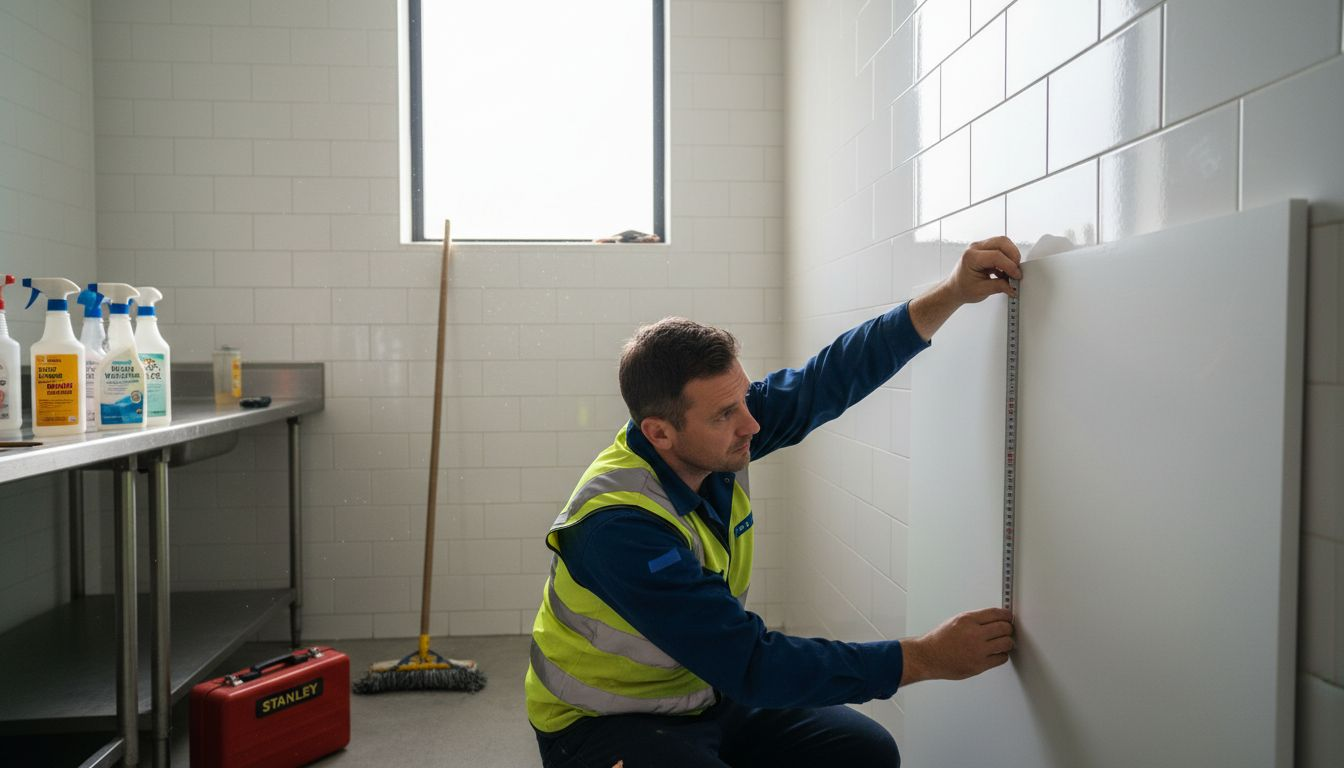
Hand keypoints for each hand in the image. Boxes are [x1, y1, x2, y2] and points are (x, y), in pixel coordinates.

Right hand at [899, 607, 1013, 684]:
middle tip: (1007, 630)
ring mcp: (977, 651)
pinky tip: (996, 653)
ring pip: (1006, 643)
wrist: (928, 657)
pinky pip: (1001, 658)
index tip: (1008, 617)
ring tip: (1003, 642)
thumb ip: (976, 620)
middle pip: (1004, 628)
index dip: (1006, 615)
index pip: (996, 613)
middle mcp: (973, 634)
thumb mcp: (956, 621)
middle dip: (1008, 628)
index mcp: (967, 620)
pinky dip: (1002, 655)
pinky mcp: (979, 665)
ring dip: (1007, 642)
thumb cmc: (940, 640)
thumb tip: (995, 619)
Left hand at [947, 236, 1022, 303]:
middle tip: (1016, 270)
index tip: (1016, 276)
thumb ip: (999, 287)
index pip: (996, 256)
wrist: (955, 288)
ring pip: (1003, 242)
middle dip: (1013, 256)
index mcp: (971, 257)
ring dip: (1011, 255)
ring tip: (1010, 270)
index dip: (1010, 266)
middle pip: (1002, 242)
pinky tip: (1004, 270)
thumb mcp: (982, 291)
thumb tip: (1013, 286)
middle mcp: (975, 248)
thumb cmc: (962, 288)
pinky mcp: (985, 248)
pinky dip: (1007, 257)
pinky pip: (1000, 247)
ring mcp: (980, 246)